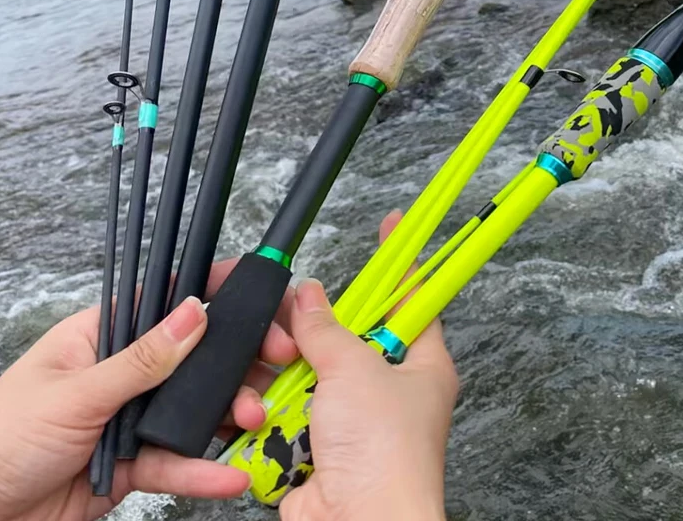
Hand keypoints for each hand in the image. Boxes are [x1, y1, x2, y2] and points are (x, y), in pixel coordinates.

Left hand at [0, 261, 300, 520]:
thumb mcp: (75, 394)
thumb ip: (141, 360)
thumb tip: (193, 312)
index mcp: (102, 335)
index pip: (165, 301)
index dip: (213, 292)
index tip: (257, 288)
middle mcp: (123, 372)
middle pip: (193, 356)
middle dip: (238, 358)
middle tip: (277, 358)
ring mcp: (130, 417)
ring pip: (194, 407)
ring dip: (229, 412)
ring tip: (255, 418)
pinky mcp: (133, 463)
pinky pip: (177, 460)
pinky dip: (205, 468)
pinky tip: (231, 472)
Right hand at [277, 212, 457, 520]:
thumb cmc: (385, 456)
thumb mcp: (356, 370)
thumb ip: (327, 329)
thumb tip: (309, 298)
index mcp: (420, 364)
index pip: (411, 298)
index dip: (399, 261)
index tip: (393, 226)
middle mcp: (387, 391)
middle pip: (346, 336)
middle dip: (313, 331)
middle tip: (294, 326)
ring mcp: (350, 422)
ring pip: (307, 374)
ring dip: (285, 377)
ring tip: (280, 380)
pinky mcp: (316, 449)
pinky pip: (284, 414)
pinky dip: (269, 414)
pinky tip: (262, 414)